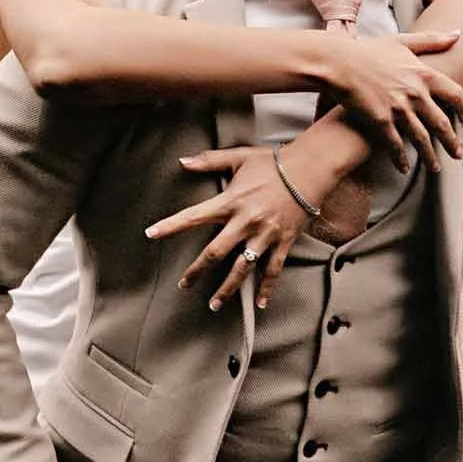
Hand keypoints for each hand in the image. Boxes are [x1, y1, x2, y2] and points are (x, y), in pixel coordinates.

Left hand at [145, 146, 311, 311]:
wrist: (311, 169)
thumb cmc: (273, 162)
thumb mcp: (239, 157)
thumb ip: (209, 161)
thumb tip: (182, 161)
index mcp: (231, 202)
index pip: (194, 216)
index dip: (171, 226)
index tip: (151, 234)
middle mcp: (246, 222)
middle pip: (215, 253)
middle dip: (196, 271)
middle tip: (183, 286)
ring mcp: (265, 235)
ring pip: (243, 268)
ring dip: (228, 289)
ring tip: (214, 304)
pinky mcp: (283, 242)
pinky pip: (274, 270)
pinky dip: (268, 288)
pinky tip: (261, 303)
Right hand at [327, 30, 462, 172]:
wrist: (339, 62)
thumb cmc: (369, 50)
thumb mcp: (402, 41)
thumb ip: (432, 40)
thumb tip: (457, 34)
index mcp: (424, 74)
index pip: (455, 93)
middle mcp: (416, 94)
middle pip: (442, 123)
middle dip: (452, 142)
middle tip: (458, 155)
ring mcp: (399, 109)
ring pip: (422, 138)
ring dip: (430, 156)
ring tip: (436, 168)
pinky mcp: (381, 121)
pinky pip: (396, 145)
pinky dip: (401, 159)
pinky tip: (405, 169)